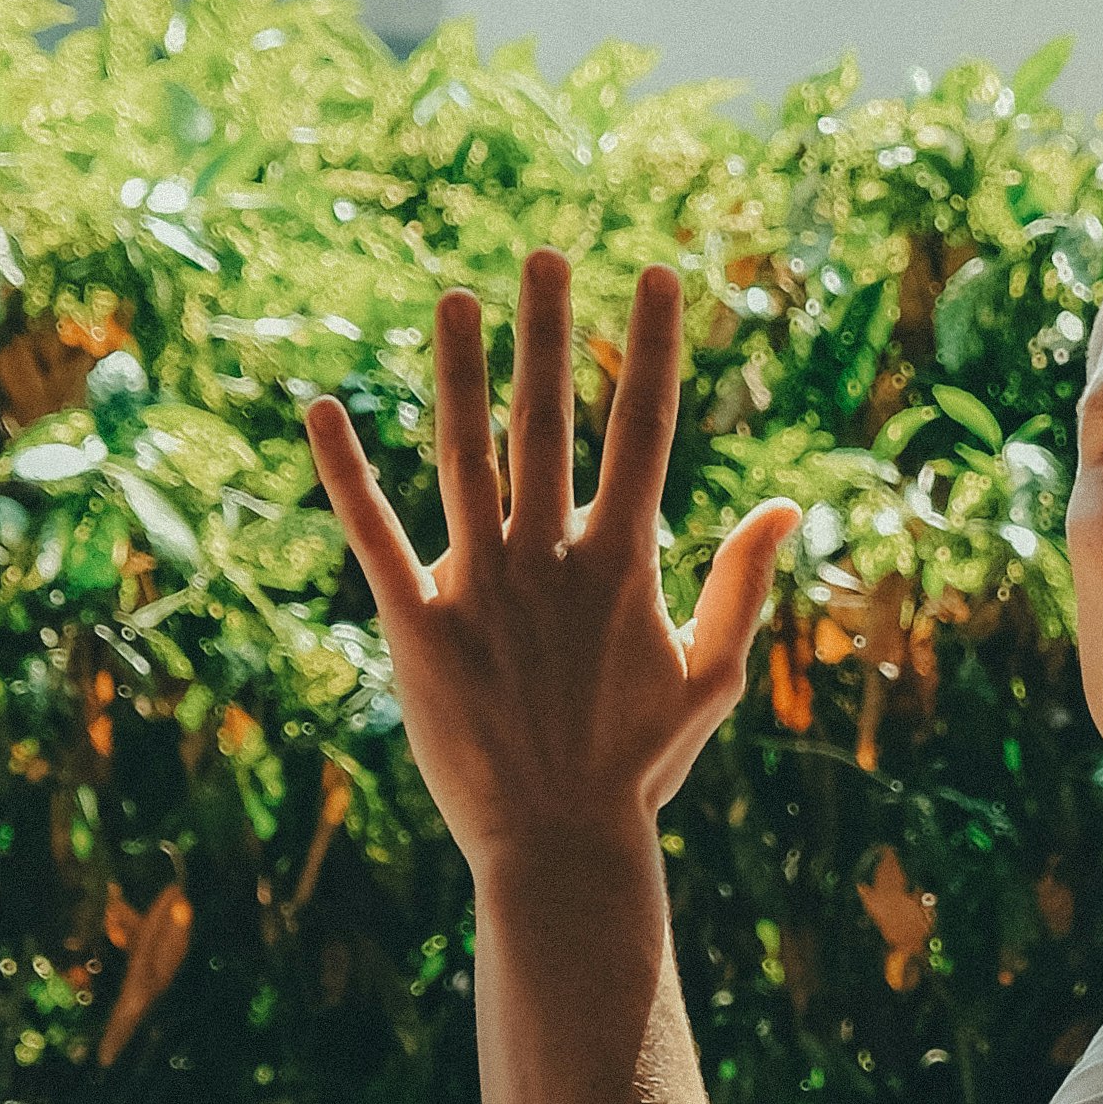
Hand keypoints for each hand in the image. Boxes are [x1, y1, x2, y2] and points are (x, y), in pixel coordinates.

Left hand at [304, 256, 796, 874]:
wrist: (561, 847)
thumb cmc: (638, 767)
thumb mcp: (712, 678)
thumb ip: (743, 587)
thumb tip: (782, 506)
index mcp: (625, 565)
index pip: (646, 433)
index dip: (652, 350)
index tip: (656, 276)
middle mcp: (552, 561)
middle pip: (551, 425)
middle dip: (550, 335)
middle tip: (546, 256)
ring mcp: (481, 590)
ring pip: (467, 460)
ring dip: (461, 375)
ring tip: (458, 298)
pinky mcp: (416, 629)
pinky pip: (375, 537)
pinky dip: (346, 474)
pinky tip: (320, 409)